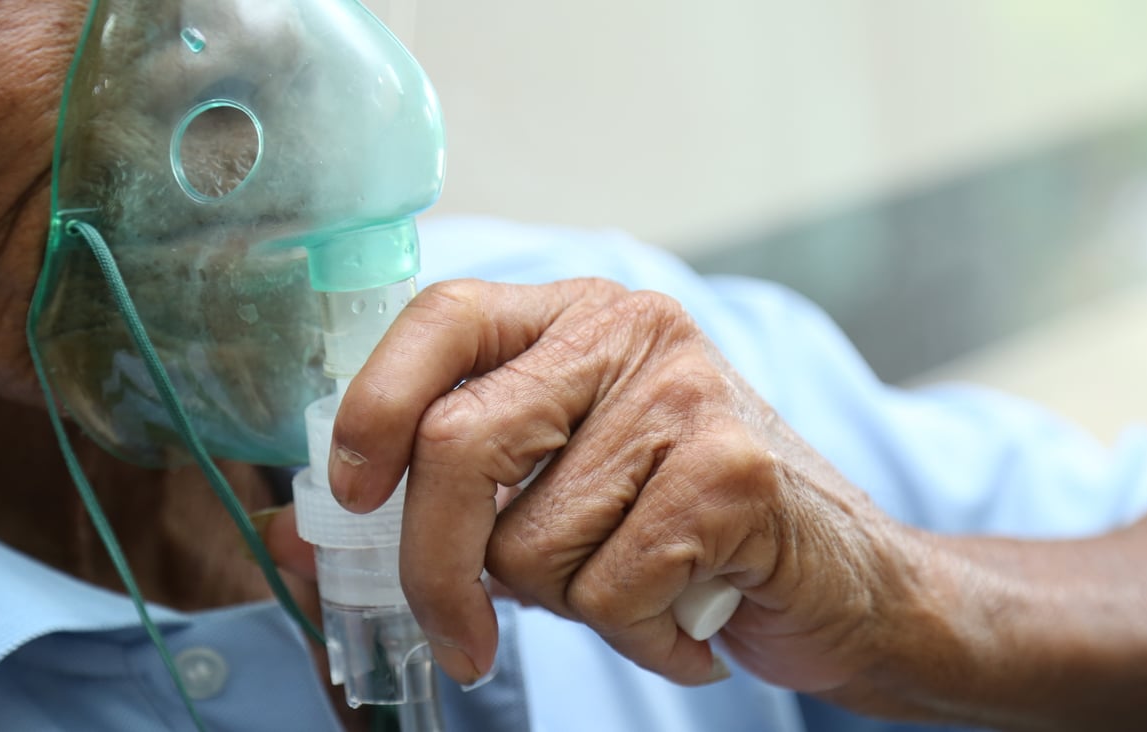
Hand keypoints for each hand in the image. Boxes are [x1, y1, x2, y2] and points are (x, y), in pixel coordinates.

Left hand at [320, 277, 919, 694]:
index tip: (350, 499)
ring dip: (566, 604)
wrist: (849, 581)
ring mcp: (687, 392)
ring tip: (636, 587)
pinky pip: (609, 590)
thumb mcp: (557, 497)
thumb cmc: (686, 533)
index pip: (442, 317)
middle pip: (460, 441)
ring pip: (532, 542)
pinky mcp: (733, 468)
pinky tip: (687, 617)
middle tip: (459, 638)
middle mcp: (630, 331)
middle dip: (436, 567)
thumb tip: (297, 537)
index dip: (372, 406)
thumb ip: (446, 503)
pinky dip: (637, 637)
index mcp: (575, 319)